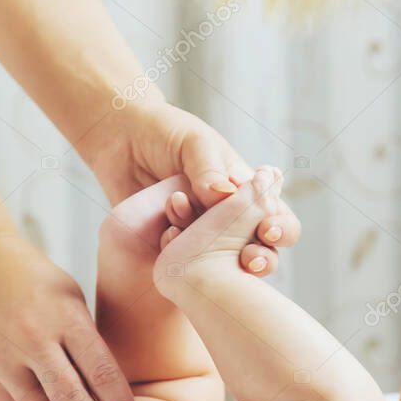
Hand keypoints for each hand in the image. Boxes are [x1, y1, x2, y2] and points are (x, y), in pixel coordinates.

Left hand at [84, 102, 299, 275]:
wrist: (119, 138)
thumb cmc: (167, 133)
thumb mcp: (195, 143)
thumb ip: (210, 169)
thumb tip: (227, 196)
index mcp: (247, 195)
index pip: (279, 219)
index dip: (281, 229)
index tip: (266, 230)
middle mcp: (230, 222)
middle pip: (262, 253)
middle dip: (261, 260)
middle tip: (247, 258)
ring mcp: (202, 240)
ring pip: (224, 267)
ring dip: (213, 258)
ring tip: (182, 230)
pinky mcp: (172, 250)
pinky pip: (184, 266)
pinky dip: (178, 257)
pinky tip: (165, 234)